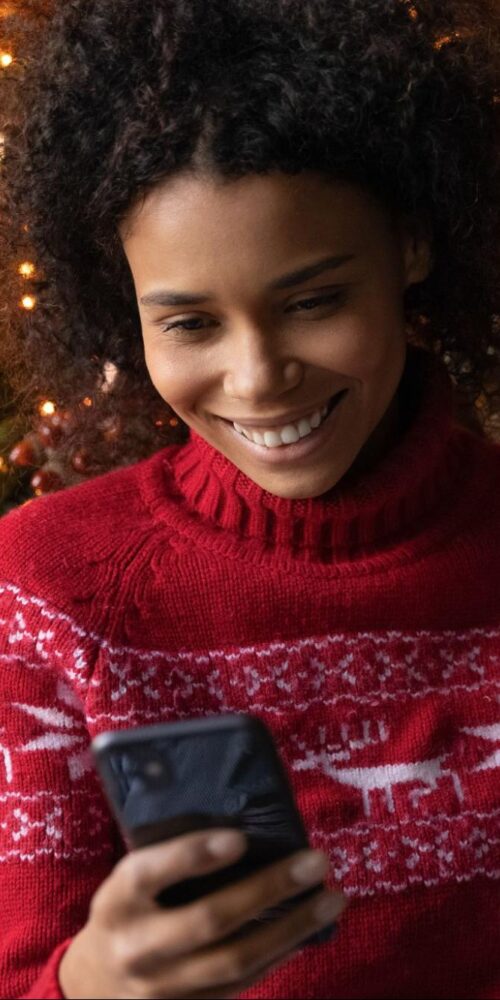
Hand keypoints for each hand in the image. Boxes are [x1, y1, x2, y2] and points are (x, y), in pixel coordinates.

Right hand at [59, 828, 345, 998]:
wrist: (96, 986)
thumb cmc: (128, 910)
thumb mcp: (129, 880)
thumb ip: (169, 855)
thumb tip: (242, 817)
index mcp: (117, 900)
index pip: (147, 873)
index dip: (192, 855)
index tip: (239, 837)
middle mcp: (137, 946)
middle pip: (209, 920)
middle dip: (269, 889)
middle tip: (315, 861)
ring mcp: (164, 986)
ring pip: (236, 960)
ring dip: (293, 927)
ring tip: (332, 898)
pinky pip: (243, 983)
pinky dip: (280, 954)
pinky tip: (308, 930)